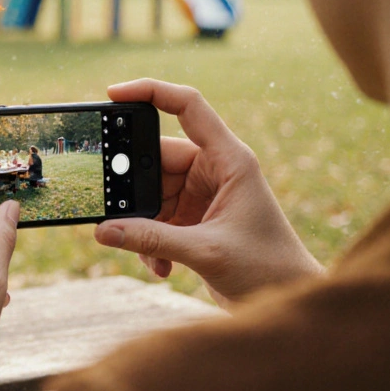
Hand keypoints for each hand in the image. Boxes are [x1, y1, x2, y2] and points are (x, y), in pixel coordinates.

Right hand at [94, 79, 323, 306]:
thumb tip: (103, 231)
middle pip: (156, 159)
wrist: (286, 299)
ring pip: (151, 195)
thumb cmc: (266, 268)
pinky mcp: (193, 220)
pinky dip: (150, 243)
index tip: (113, 93)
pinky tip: (161, 267)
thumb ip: (151, 240)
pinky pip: (155, 220)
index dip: (151, 91)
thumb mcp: (205, 251)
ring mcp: (201, 195)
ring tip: (152, 255)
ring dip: (143, 226)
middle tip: (117, 210)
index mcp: (228, 159)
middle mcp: (214, 171)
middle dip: (135, 190)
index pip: (187, 107)